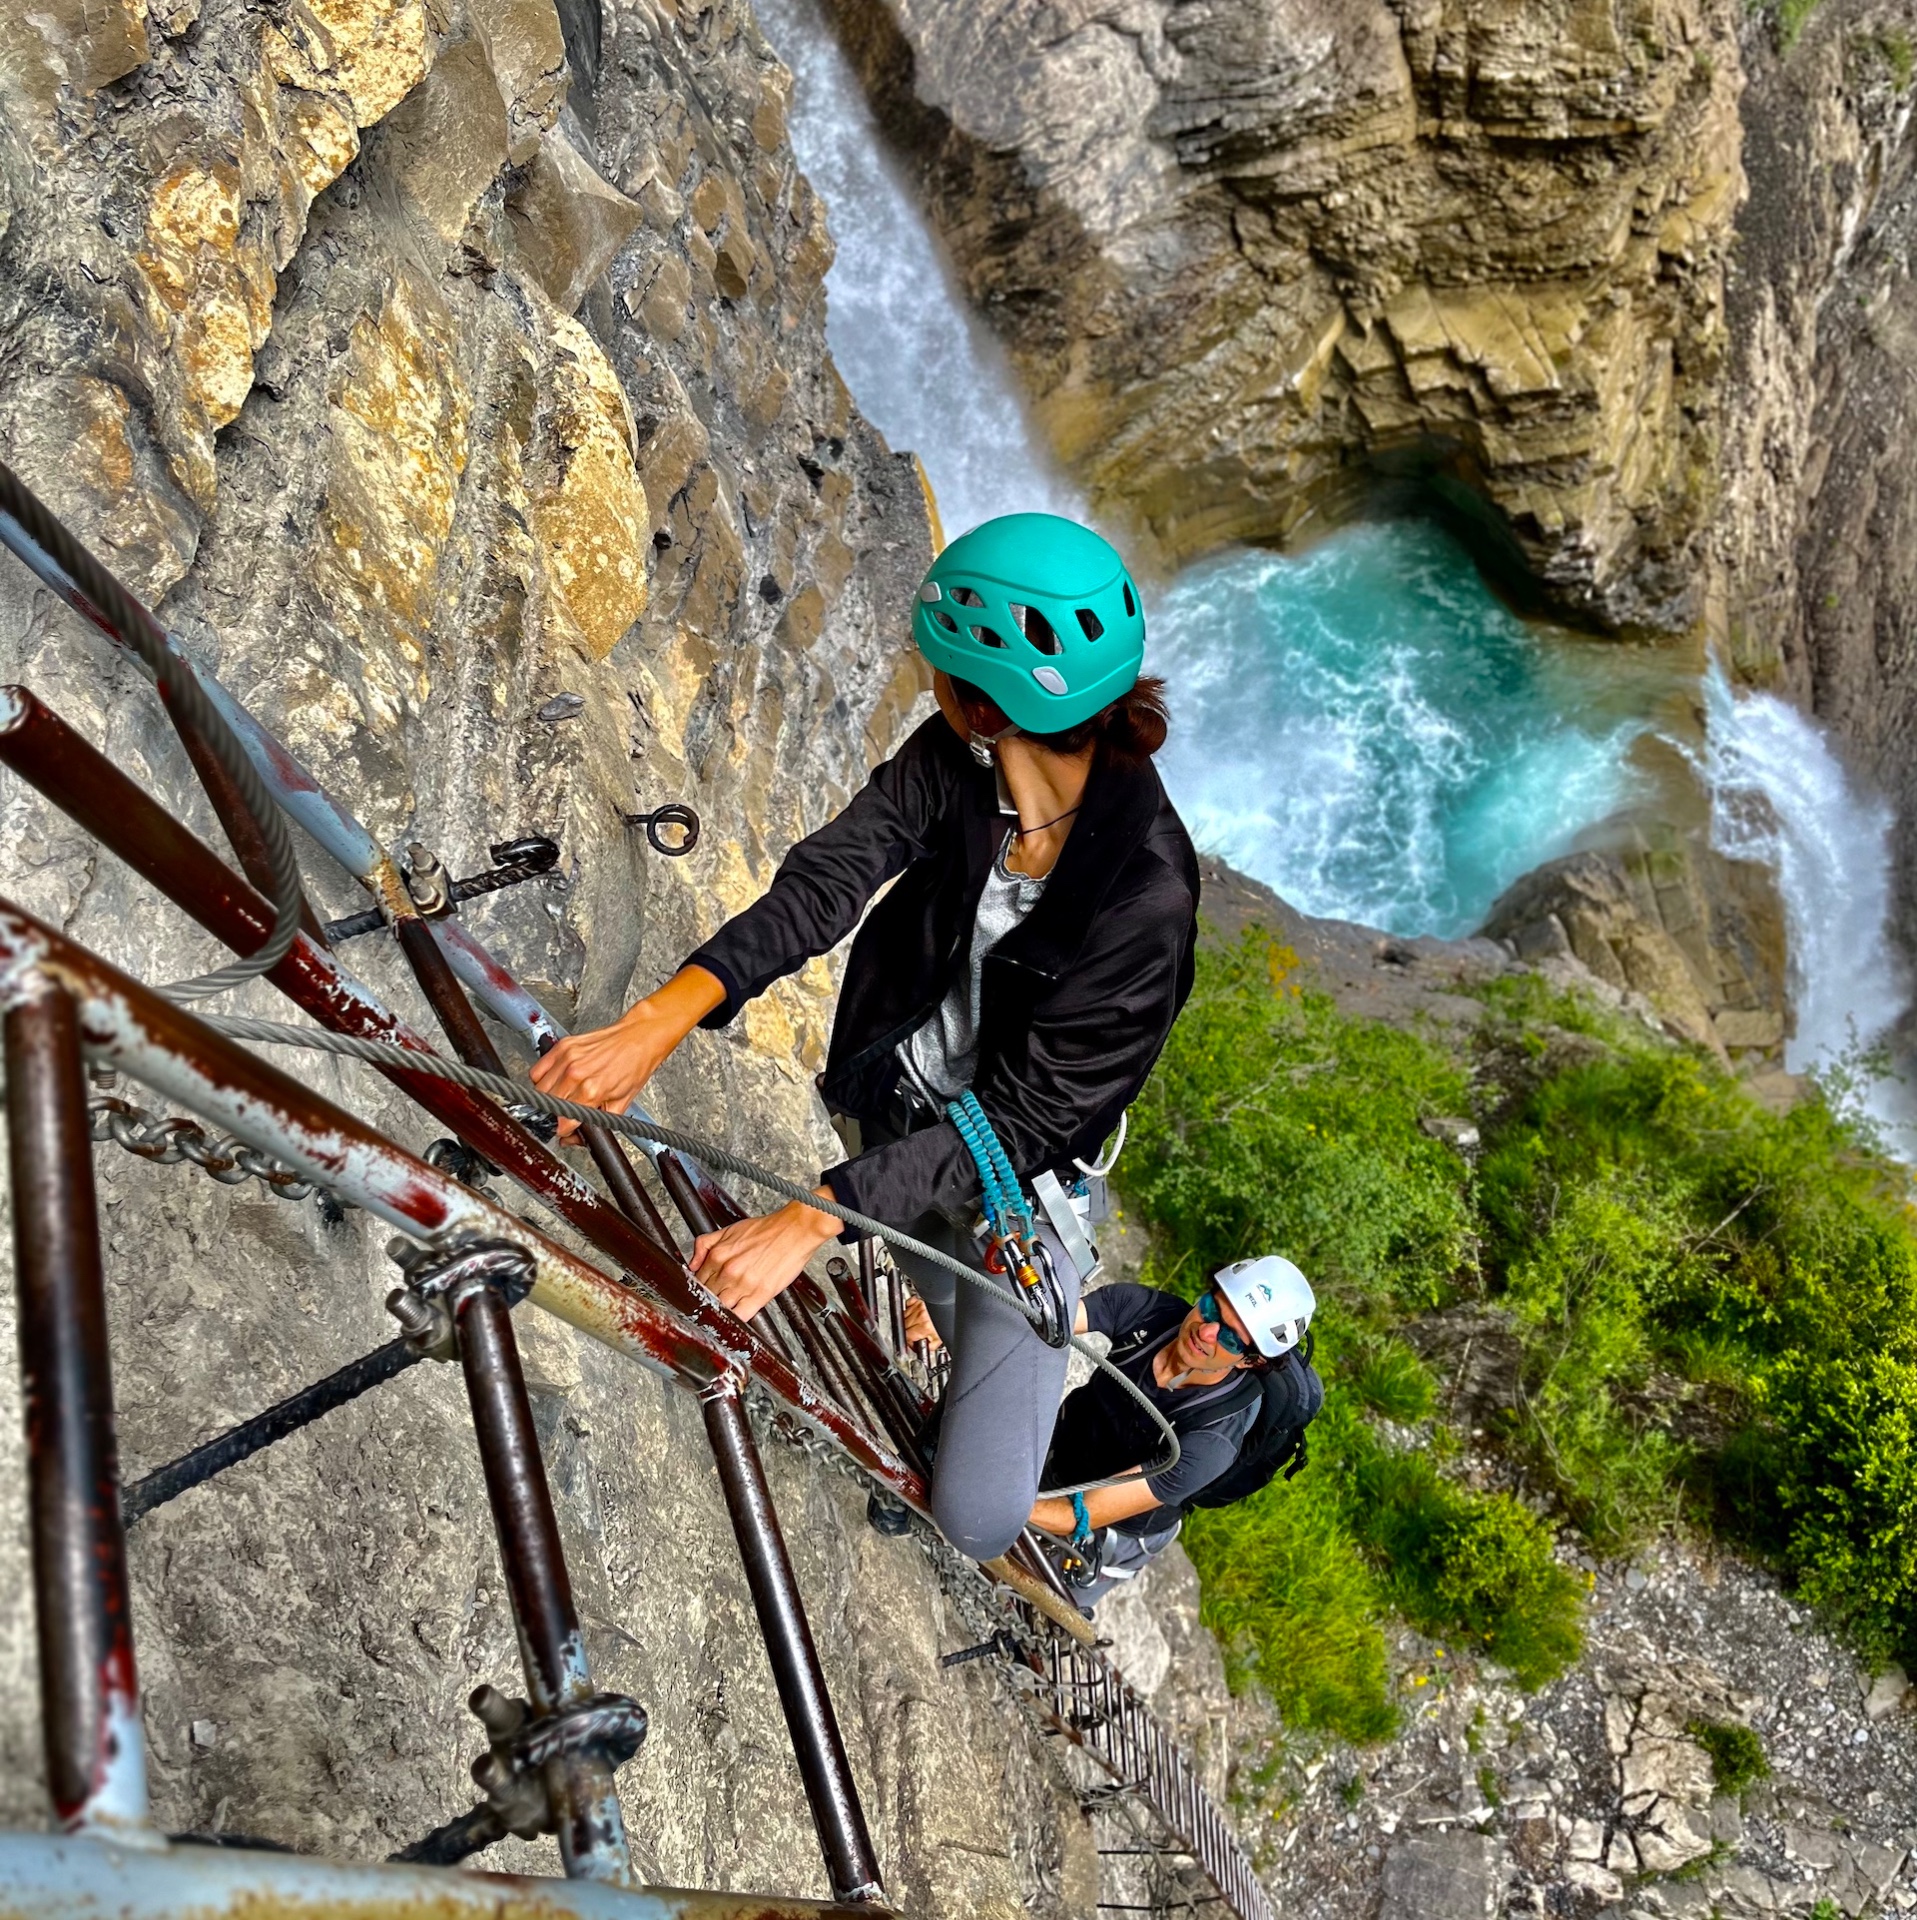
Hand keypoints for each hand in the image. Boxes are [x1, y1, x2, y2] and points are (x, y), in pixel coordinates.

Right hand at [530, 965, 723, 1139]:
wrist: (639, 1038)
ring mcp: (567, 1058)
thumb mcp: (622, 1103)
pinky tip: (557, 1081)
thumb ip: (598, 1123)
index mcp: (592, 1090)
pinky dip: (542, 1079)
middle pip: (548, 1106)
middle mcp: (576, 1074)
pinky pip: (538, 1070)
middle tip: (566, 1113)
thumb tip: (578, 1136)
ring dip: (548, 1097)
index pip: (563, 1122)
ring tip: (563, 1096)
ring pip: (540, 1089)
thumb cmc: (635, 1066)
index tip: (568, 1128)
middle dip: (556, 1115)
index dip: (565, 1130)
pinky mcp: (562, 1046)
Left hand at [692, 1191, 842, 1320]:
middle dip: (708, 1299)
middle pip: (707, 1296)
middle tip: (714, 1299)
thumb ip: (705, 1244)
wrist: (795, 1230)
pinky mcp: (760, 1295)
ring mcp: (743, 1285)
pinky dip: (735, 1320)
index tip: (703, 1291)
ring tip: (725, 1308)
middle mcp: (728, 1271)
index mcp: (718, 1256)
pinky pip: (740, 1316)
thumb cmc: (767, 1230)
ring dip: (720, 1310)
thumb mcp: (729, 1229)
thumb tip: (692, 1264)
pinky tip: (735, 1317)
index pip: (698, 1281)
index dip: (699, 1288)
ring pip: (720, 1308)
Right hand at [902, 1294, 942, 1351]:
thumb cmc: (947, 1323)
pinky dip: (908, 1309)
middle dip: (908, 1332)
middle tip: (915, 1334)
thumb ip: (929, 1346)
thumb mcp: (939, 1340)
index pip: (907, 1336)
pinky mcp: (919, 1300)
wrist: (952, 1310)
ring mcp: (918, 1306)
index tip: (912, 1342)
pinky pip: (907, 1304)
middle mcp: (920, 1316)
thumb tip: (921, 1350)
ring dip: (907, 1321)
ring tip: (916, 1325)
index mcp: (924, 1327)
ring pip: (904, 1316)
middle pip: (904, 1326)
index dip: (909, 1341)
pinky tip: (914, 1314)